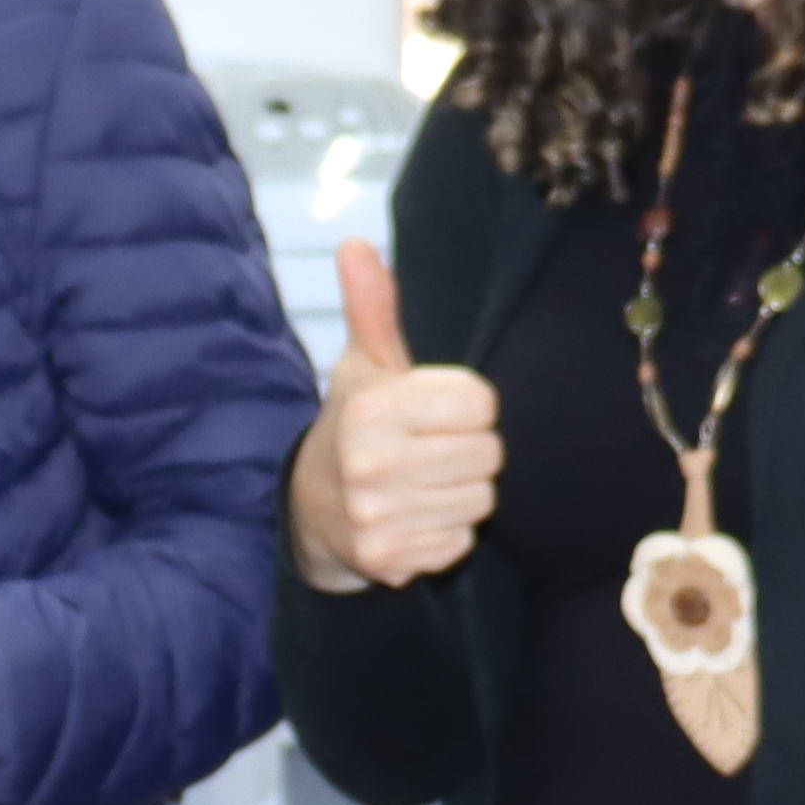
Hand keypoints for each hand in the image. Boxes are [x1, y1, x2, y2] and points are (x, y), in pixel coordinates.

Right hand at [286, 241, 501, 591]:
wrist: (315, 509)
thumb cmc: (357, 424)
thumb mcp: (365, 365)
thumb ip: (374, 308)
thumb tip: (355, 244)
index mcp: (371, 409)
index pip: (482, 403)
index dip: (467, 404)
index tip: (437, 409)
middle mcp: (371, 466)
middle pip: (488, 454)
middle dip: (469, 450)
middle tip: (432, 449)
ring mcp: (378, 518)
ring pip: (481, 500)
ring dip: (462, 491)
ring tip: (425, 481)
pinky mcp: (391, 560)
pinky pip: (461, 541)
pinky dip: (447, 530)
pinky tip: (418, 515)